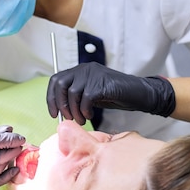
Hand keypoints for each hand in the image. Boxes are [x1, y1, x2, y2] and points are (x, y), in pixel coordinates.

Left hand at [46, 62, 175, 124]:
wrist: (138, 93)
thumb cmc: (115, 95)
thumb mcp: (91, 94)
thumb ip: (76, 97)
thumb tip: (61, 111)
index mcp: (80, 71)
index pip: (56, 80)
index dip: (51, 97)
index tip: (54, 113)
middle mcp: (85, 69)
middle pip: (60, 84)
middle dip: (60, 104)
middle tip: (68, 118)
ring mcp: (93, 74)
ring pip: (72, 93)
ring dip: (74, 111)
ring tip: (82, 120)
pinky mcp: (102, 83)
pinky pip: (86, 98)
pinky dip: (85, 110)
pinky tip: (90, 115)